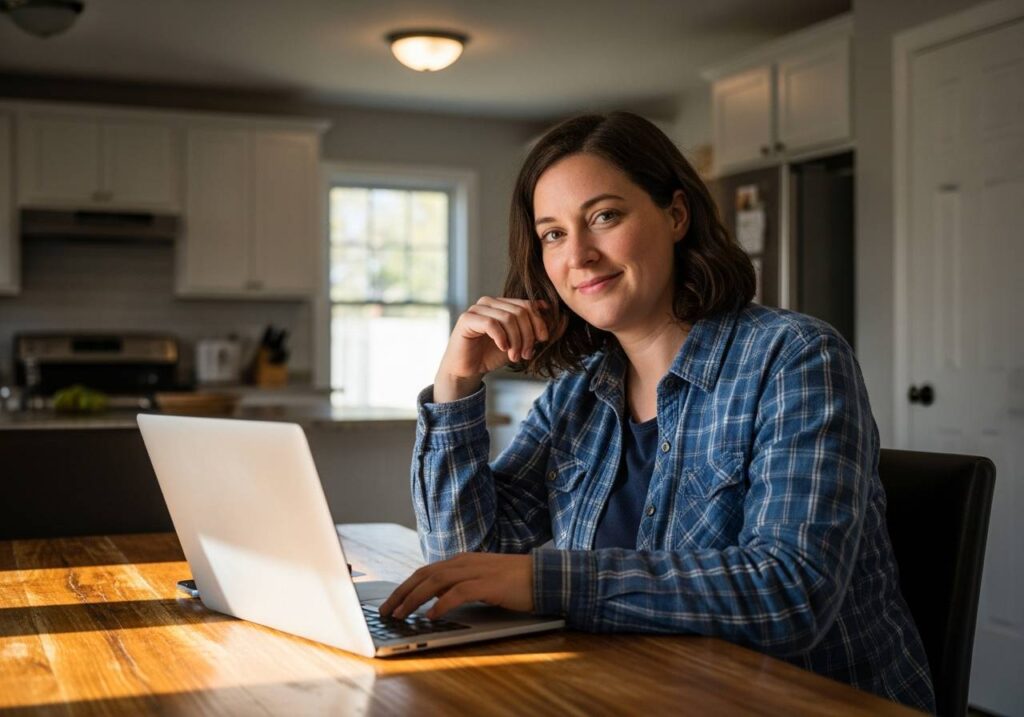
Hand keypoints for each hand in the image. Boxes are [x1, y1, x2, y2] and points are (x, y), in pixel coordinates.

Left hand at [379, 553, 533, 619]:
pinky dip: (442, 604)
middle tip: (386, 611)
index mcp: (462, 560)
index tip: (390, 602)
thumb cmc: (514, 582)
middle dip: (402, 592)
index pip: (426, 571)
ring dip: (414, 599)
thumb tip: (436, 600)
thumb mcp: (481, 581)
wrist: (545, 576)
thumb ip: (460, 585)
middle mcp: (465, 562)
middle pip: (425, 574)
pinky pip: (459, 592)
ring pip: (436, 582)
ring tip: (401, 614)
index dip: (405, 586)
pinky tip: (431, 615)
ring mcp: (477, 571)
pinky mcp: (489, 584)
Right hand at [434, 297, 550, 401]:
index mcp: (503, 304)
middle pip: (520, 311)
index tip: (542, 340)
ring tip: (515, 356)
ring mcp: (477, 309)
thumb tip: (563, 319)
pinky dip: (502, 338)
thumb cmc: (492, 355)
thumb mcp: (521, 344)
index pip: (528, 305)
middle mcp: (490, 302)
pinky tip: (503, 348)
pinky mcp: (467, 319)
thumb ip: (539, 332)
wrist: (467, 370)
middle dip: (528, 334)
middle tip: (527, 353)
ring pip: (508, 318)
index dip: (539, 322)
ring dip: (516, 340)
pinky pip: (491, 323)